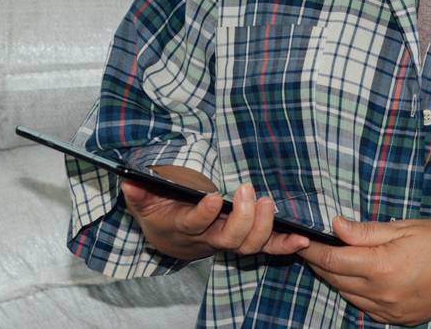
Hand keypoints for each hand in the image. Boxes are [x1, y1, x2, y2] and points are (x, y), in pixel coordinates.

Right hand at [120, 176, 311, 261]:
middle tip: (247, 190)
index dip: (202, 214)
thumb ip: (139, 193)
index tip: (210, 197)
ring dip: (263, 226)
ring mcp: (228, 241)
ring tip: (268, 202)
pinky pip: (267, 247)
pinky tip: (301, 238)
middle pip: (228, 238)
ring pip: (248, 245)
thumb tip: (129, 181)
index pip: (194, 224)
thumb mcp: (145, 202)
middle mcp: (208, 238)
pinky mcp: (245, 241)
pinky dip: (284, 245)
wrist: (170, 241)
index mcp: (184, 227)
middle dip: (241, 217)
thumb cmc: (160, 213)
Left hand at [296, 214, 430, 324]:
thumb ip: (366, 231)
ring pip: (347, 295)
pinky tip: (356, 276)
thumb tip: (335, 226)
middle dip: (319, 262)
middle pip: (335, 279)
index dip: (311, 248)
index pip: (333, 260)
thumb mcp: (405, 227)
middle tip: (309, 243)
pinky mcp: (399, 319)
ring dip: (335, 277)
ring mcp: (391, 311)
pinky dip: (354, 291)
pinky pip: (365, 306)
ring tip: (330, 257)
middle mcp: (383, 295)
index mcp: (383, 267)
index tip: (298, 238)